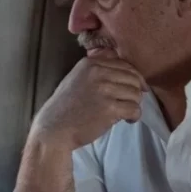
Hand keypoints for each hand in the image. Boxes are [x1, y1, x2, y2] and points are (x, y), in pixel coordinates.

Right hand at [31, 56, 145, 150]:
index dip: (134, 77)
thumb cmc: (66, 106)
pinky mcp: (109, 108)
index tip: (135, 88)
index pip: (124, 64)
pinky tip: (126, 120)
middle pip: (133, 78)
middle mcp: (98, 72)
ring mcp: (104, 90)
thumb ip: (97, 69)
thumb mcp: (77, 78)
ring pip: (136, 94)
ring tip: (124, 113)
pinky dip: (134, 116)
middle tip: (128, 103)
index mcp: (90, 63)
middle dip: (135, 92)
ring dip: (134, 105)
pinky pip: (134, 109)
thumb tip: (122, 64)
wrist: (54, 128)